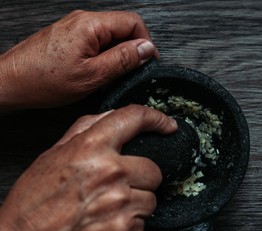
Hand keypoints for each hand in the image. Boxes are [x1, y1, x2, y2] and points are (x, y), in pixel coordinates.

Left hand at [0, 10, 157, 109]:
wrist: (10, 81)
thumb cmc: (43, 80)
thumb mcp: (92, 75)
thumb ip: (123, 60)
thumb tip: (146, 49)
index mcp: (91, 25)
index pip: (133, 22)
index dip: (146, 43)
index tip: (148, 62)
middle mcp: (83, 20)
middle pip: (123, 28)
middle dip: (132, 50)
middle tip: (131, 73)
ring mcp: (75, 27)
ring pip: (110, 36)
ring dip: (118, 55)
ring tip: (112, 76)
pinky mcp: (70, 37)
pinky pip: (97, 41)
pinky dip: (104, 56)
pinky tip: (98, 73)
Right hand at [0, 105, 176, 230]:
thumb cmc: (37, 197)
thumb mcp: (56, 151)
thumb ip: (88, 128)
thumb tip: (115, 116)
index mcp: (92, 146)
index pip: (135, 118)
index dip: (156, 119)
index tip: (168, 125)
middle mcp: (110, 171)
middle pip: (154, 169)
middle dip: (142, 177)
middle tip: (120, 184)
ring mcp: (120, 202)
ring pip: (152, 198)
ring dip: (137, 202)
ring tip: (110, 206)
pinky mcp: (124, 229)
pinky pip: (143, 223)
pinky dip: (130, 224)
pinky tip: (108, 222)